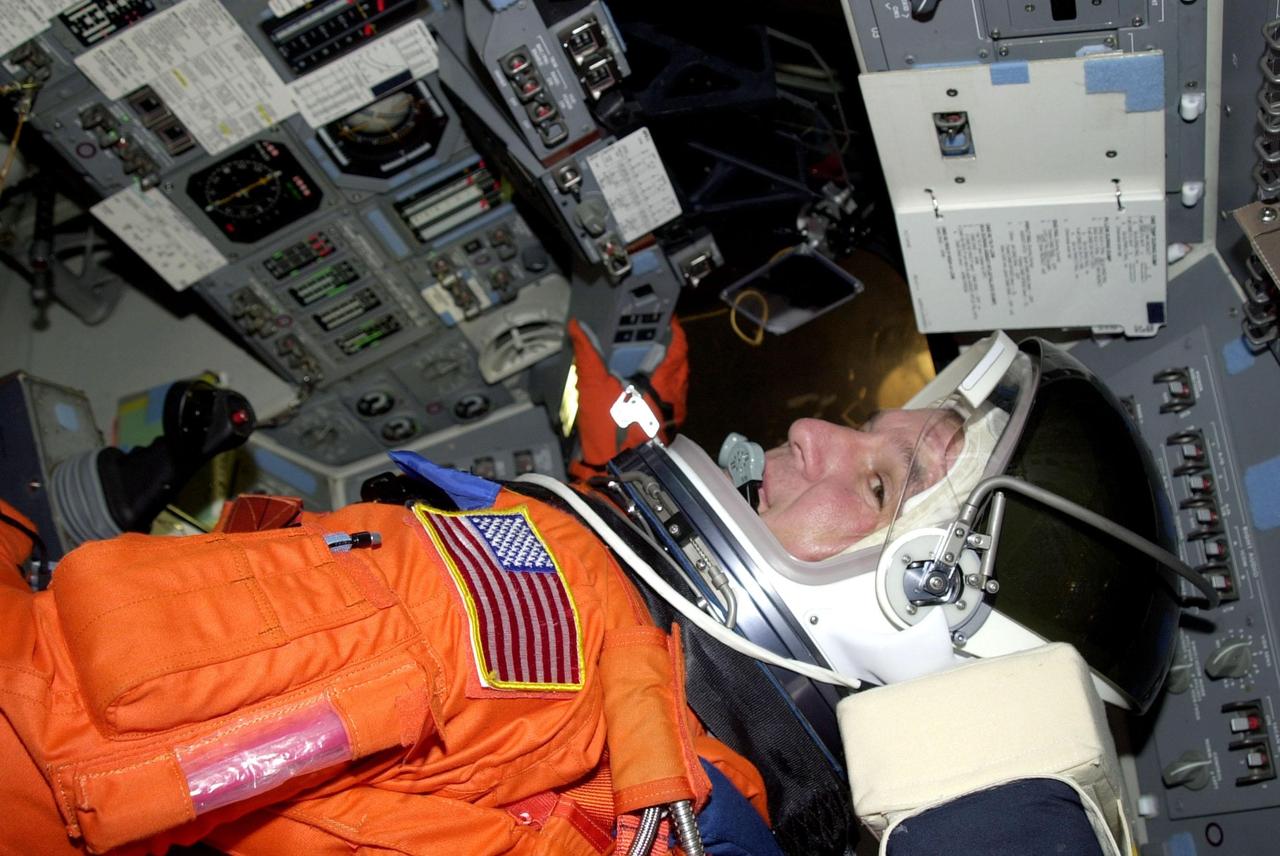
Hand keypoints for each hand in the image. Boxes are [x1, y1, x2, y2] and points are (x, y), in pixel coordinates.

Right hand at [566, 317, 688, 472]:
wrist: (616, 470)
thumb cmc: (610, 431)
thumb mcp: (593, 386)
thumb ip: (587, 354)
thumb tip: (578, 329)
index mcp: (665, 380)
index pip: (678, 343)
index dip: (672, 328)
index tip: (661, 318)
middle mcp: (676, 395)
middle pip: (678, 361)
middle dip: (664, 347)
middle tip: (645, 336)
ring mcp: (675, 412)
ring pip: (674, 381)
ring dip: (661, 368)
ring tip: (639, 360)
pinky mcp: (668, 426)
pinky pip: (669, 398)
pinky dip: (658, 388)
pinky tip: (638, 388)